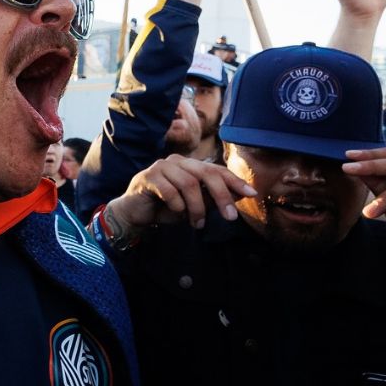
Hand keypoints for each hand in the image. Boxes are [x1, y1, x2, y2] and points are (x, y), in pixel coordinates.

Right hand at [108, 154, 257, 230]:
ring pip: (189, 184)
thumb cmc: (165, 208)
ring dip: (196, 208)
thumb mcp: (194, 206)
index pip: (217, 170)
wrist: (134, 214)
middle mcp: (178, 161)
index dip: (235, 181)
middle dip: (222, 196)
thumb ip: (213, 199)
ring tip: (196, 224)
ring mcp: (162, 166)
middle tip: (230, 217)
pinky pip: (170, 190)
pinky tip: (176, 213)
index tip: (251, 194)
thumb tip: (241, 195)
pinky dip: (177, 205)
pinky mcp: (148, 176)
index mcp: (190, 166)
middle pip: (207, 173)